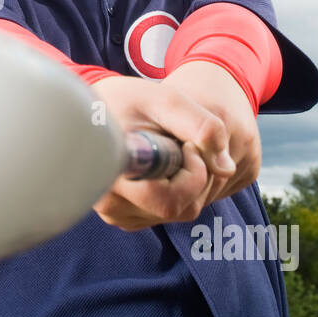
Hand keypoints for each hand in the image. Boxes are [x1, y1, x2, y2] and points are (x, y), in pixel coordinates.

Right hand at [88, 66, 259, 229]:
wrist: (90, 111)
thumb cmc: (125, 101)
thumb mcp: (165, 99)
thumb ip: (202, 126)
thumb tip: (226, 168)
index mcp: (115, 175)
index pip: (170, 199)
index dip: (192, 173)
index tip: (187, 143)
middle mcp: (112, 202)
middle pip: (182, 208)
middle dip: (196, 175)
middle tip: (182, 143)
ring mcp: (118, 213)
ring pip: (180, 213)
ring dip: (190, 183)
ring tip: (169, 151)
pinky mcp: (125, 217)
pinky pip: (170, 213)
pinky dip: (180, 191)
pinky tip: (164, 166)